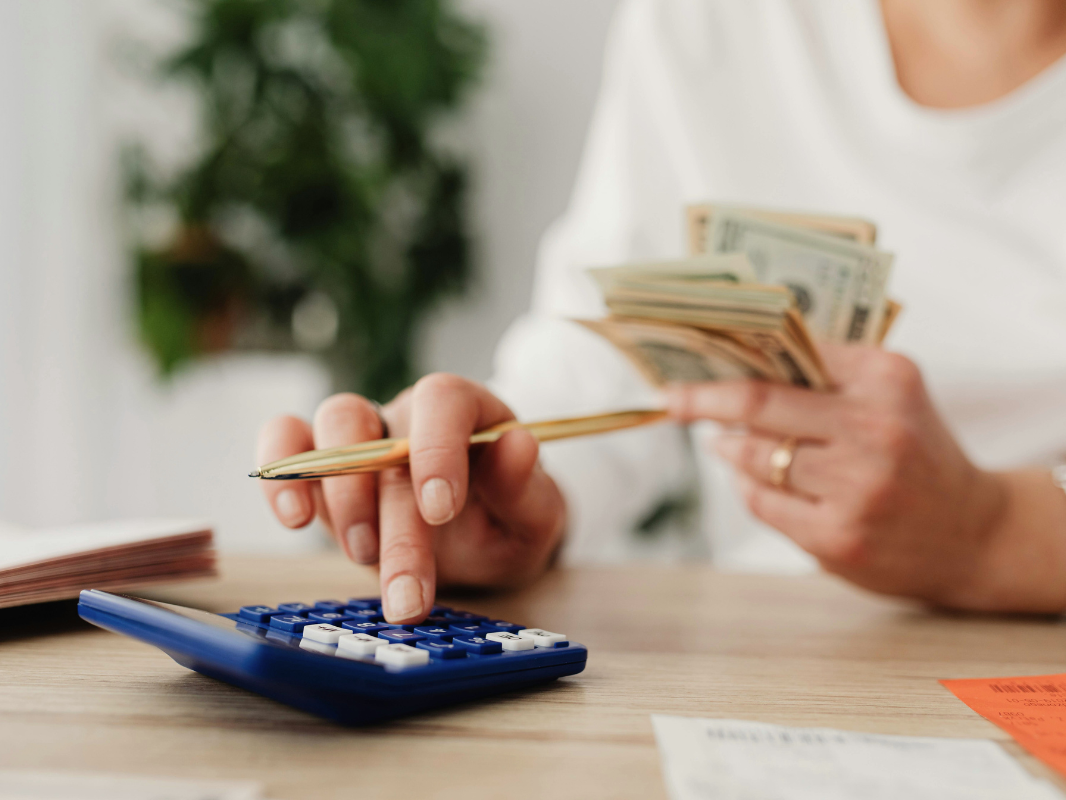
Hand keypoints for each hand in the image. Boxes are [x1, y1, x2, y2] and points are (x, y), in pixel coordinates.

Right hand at [257, 374, 565, 622]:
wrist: (481, 546)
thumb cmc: (508, 523)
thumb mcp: (534, 518)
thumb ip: (526, 487)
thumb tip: (518, 445)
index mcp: (467, 412)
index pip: (442, 399)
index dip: (436, 447)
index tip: (441, 509)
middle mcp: (408, 416)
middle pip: (381, 432)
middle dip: (390, 515)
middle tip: (407, 587)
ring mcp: (363, 438)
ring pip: (330, 427)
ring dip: (341, 496)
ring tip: (362, 555)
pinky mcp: (324, 471)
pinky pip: (287, 448)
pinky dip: (281, 475)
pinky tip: (296, 517)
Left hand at [664, 344, 1014, 609]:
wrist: (974, 534)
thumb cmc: (917, 453)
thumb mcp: (892, 395)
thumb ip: (828, 373)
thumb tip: (738, 360)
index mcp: (887, 379)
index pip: (789, 354)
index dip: (733, 354)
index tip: (692, 354)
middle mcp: (875, 429)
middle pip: (758, 404)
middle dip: (703, 399)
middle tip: (673, 399)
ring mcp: (857, 487)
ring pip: (753, 456)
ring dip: (727, 447)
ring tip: (724, 442)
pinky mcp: (838, 537)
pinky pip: (762, 501)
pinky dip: (748, 486)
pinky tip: (754, 479)